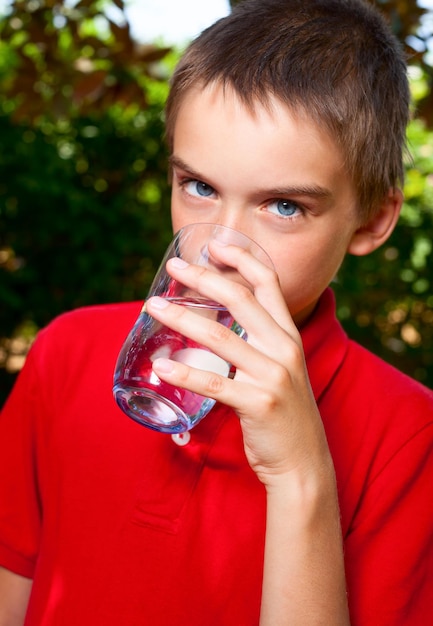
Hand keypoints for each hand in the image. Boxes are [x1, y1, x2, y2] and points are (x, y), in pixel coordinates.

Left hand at [146, 241, 331, 488]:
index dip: (243, 258)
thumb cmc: (283, 414)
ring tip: (153, 308)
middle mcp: (284, 348)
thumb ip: (256, 345)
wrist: (303, 462)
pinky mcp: (259, 404)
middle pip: (240, 299)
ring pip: (220, 337)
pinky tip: (161, 366)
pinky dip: (185, 373)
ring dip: (182, 318)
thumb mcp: (278, 369)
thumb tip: (215, 327)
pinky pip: (214, 384)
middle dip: (204, 277)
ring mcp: (273, 376)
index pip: (269, 284)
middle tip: (173, 267)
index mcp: (288, 335)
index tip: (215, 244)